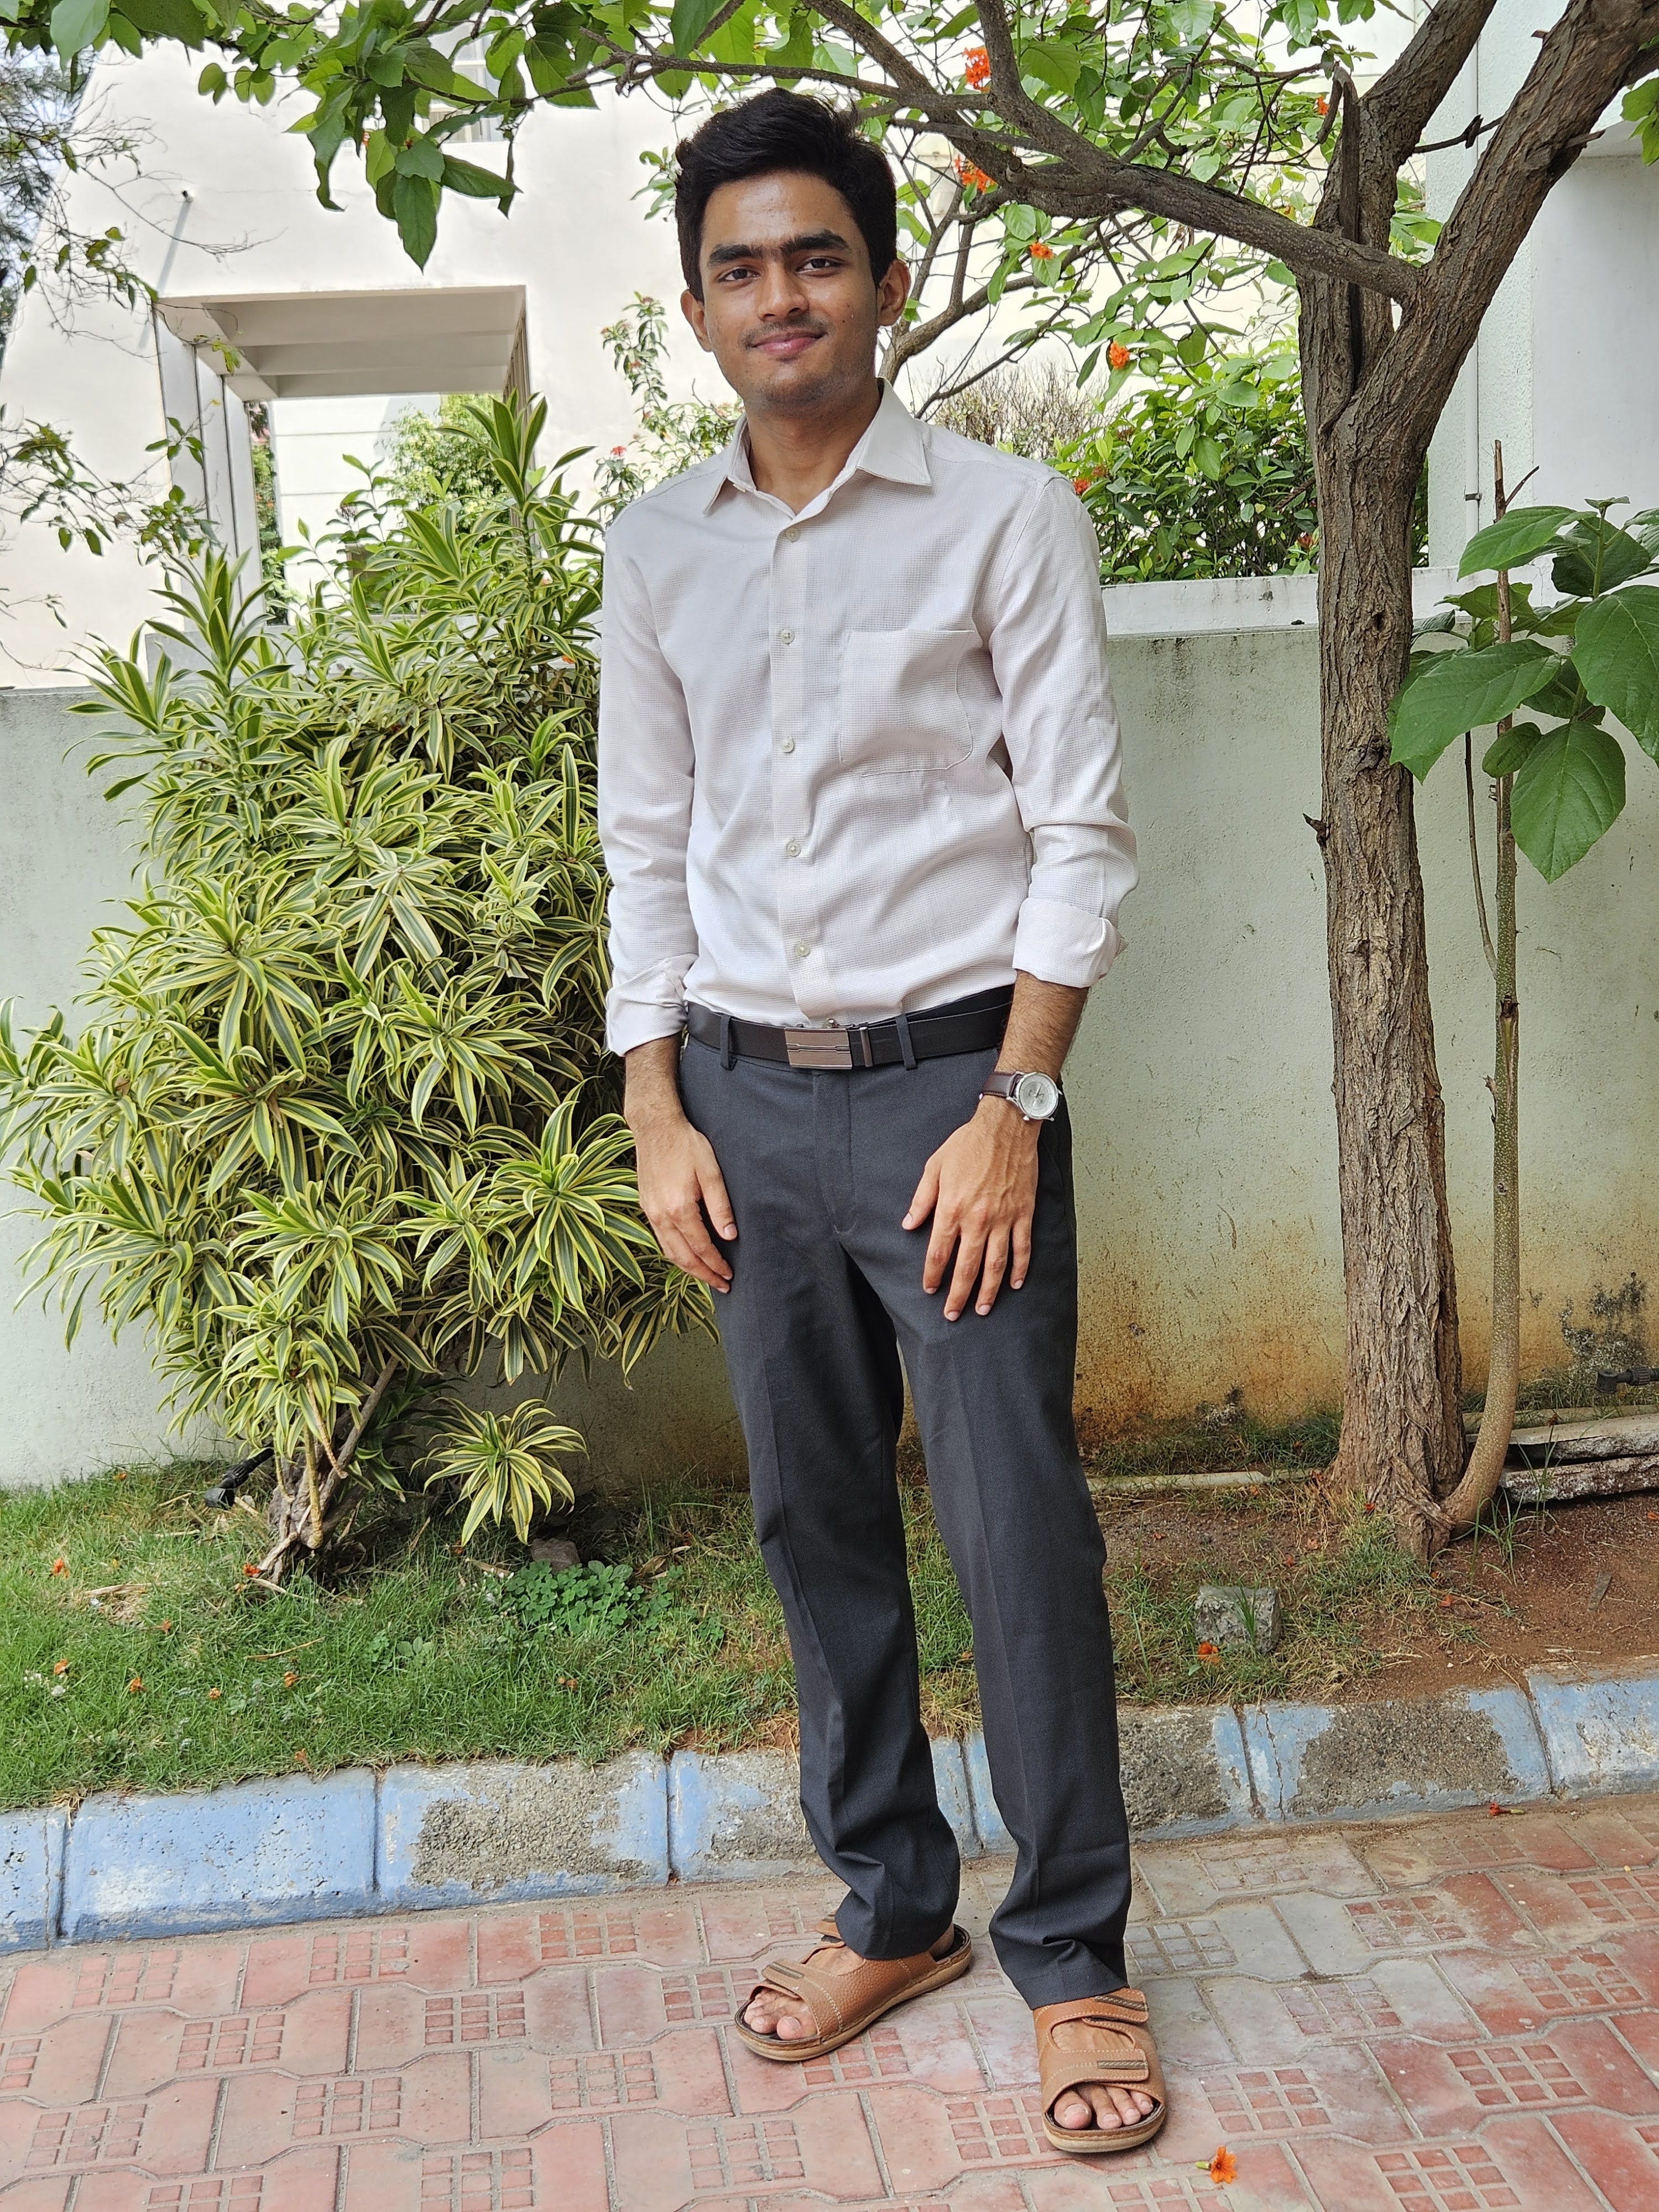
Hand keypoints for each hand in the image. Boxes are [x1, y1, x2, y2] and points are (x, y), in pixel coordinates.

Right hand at [624, 1043, 735, 1293]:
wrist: (655, 1127)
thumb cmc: (686, 1145)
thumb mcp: (711, 1173)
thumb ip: (720, 1207)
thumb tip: (730, 1237)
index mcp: (678, 1209)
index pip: (701, 1248)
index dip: (716, 1265)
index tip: (729, 1275)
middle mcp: (660, 1216)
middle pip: (682, 1257)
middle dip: (703, 1274)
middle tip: (721, 1285)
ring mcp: (649, 1212)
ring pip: (668, 1252)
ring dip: (688, 1268)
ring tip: (705, 1276)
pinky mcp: (645, 1206)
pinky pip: (660, 1239)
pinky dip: (675, 1253)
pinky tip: (687, 1255)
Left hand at [903, 1098, 1039, 1319]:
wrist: (1006, 1127)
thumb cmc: (968, 1144)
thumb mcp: (934, 1167)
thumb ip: (921, 1199)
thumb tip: (908, 1225)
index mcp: (952, 1208)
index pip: (939, 1253)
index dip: (934, 1276)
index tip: (930, 1290)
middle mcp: (977, 1219)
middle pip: (967, 1267)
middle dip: (958, 1294)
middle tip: (953, 1314)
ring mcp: (1004, 1218)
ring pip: (996, 1264)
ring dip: (989, 1290)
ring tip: (983, 1309)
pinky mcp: (1023, 1214)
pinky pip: (1022, 1248)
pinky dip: (1020, 1269)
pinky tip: (1014, 1284)